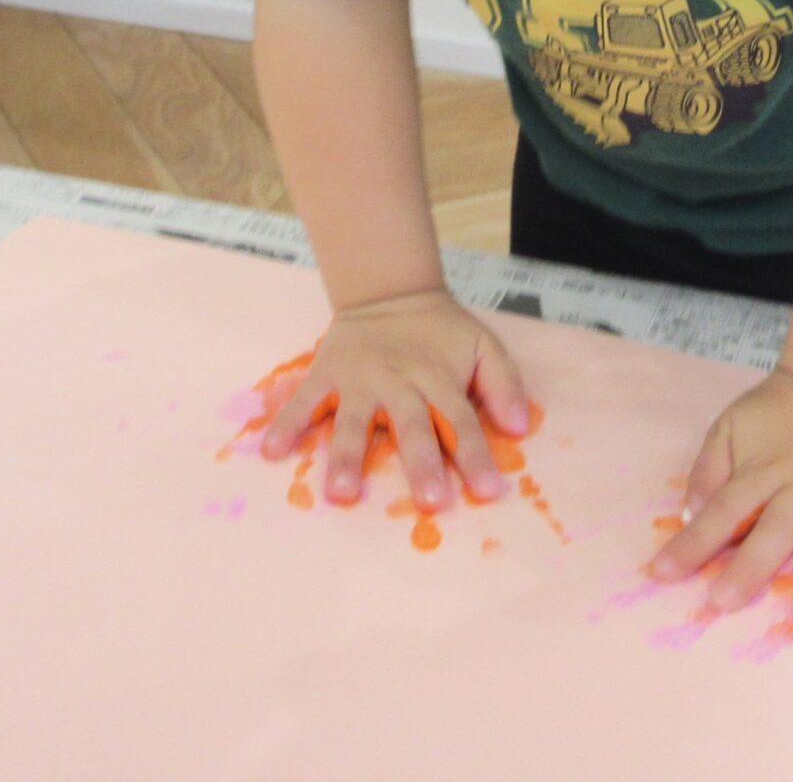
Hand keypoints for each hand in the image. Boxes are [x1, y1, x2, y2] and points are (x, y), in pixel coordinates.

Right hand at [259, 290, 530, 512]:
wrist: (389, 291)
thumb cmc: (440, 333)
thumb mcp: (482, 345)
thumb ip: (503, 384)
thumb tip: (520, 427)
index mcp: (438, 378)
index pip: (461, 419)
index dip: (475, 454)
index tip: (489, 491)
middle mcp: (399, 382)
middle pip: (412, 426)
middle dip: (421, 464)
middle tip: (430, 501)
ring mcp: (359, 379)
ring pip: (352, 421)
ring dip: (346, 456)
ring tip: (341, 493)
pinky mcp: (327, 373)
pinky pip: (303, 400)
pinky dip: (287, 424)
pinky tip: (272, 452)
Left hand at [648, 368, 792, 620]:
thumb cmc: (778, 413)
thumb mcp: (731, 426)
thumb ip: (709, 467)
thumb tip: (690, 512)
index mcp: (763, 469)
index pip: (721, 508)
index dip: (692, 541)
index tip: (661, 574)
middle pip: (775, 526)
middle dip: (749, 565)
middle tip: (724, 602)